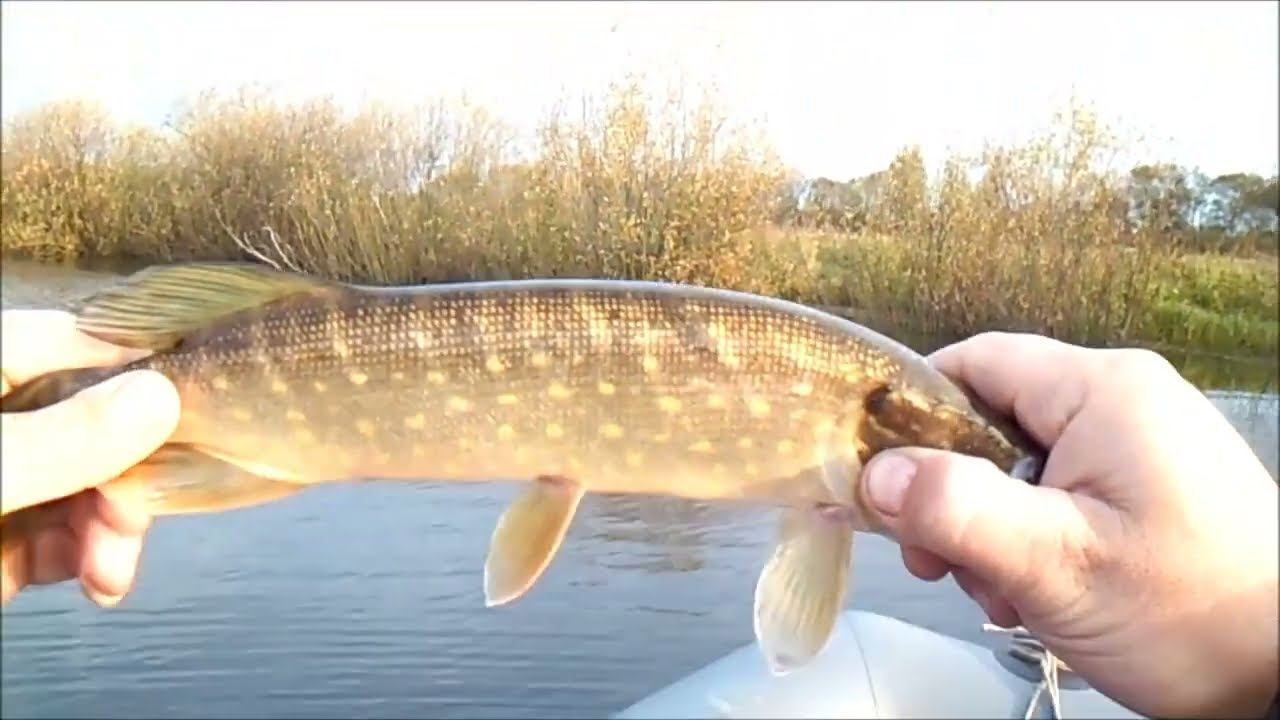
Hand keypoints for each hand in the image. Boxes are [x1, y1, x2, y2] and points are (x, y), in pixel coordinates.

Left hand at [1, 309, 179, 606]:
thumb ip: (61, 439)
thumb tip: (162, 396)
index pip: (75, 340)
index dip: (142, 365)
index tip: (205, 391)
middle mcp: (1, 419)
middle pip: (94, 422)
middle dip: (130, 473)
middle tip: (136, 517)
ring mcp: (5, 481)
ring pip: (90, 484)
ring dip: (117, 527)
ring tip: (111, 570)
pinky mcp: (2, 541)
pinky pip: (67, 536)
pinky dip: (93, 558)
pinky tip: (102, 582)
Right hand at [857, 332, 1277, 718]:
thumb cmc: (1195, 613)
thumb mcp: (1058, 563)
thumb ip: (960, 510)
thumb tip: (877, 474)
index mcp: (1103, 391)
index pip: (973, 362)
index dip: (913, 412)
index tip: (880, 473)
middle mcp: (1121, 401)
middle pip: (988, 420)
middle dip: (950, 495)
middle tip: (939, 559)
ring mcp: (1135, 444)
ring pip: (1016, 465)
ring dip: (987, 529)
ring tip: (1001, 591)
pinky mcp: (1143, 485)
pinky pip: (1055, 492)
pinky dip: (1028, 539)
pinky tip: (1033, 592)